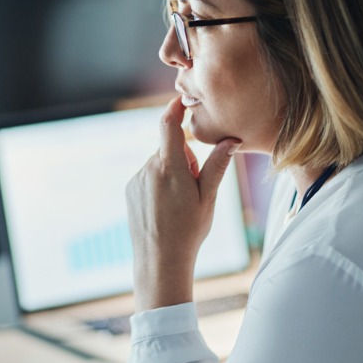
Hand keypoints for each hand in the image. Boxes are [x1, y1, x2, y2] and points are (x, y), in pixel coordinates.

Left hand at [125, 97, 239, 310]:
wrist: (159, 260)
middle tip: (193, 188)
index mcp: (169, 168)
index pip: (168, 125)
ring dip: (171, 174)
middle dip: (184, 159)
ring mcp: (137, 180)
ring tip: (178, 204)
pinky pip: (148, 177)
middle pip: (169, 149)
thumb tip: (231, 140)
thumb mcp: (208, 198)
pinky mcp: (130, 190)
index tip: (182, 101)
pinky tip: (164, 209)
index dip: (175, 108)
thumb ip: (217, 166)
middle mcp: (149, 170)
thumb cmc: (189, 231)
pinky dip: (158, 184)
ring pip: (159, 164)